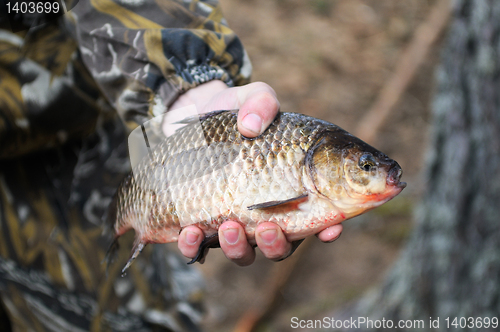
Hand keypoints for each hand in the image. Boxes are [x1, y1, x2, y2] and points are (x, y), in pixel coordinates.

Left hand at [171, 81, 342, 265]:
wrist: (190, 118)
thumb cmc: (233, 111)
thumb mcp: (251, 97)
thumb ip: (260, 102)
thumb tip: (250, 126)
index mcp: (289, 187)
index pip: (319, 214)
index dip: (329, 227)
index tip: (331, 227)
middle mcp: (266, 212)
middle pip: (281, 245)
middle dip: (276, 244)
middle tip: (267, 227)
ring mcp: (233, 221)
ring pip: (244, 253)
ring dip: (238, 248)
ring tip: (229, 228)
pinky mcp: (200, 223)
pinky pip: (198, 248)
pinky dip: (193, 246)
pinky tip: (190, 231)